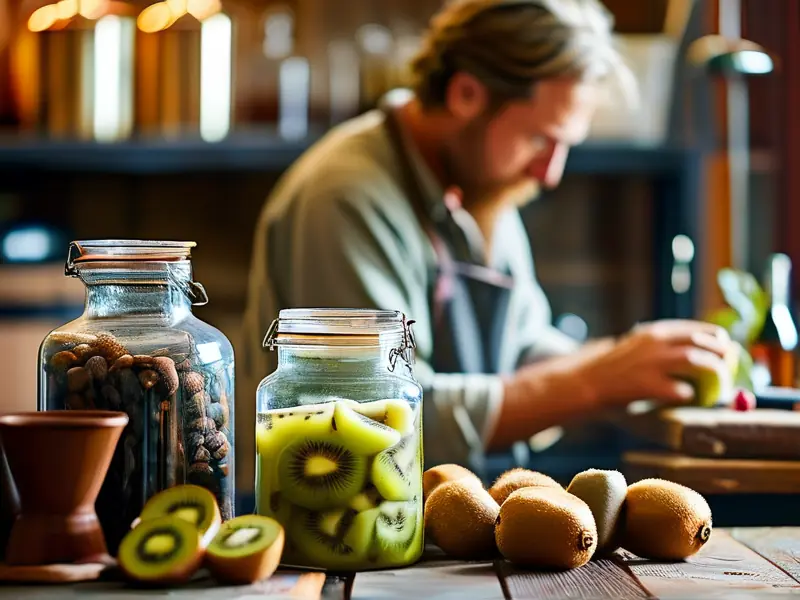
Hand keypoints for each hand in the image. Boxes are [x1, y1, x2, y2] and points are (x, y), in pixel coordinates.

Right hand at [577, 320, 733, 406]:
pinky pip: (681, 389)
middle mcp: (656, 342)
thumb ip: (661, 346)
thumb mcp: (636, 345)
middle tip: (727, 371)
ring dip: (713, 374)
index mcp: (655, 331)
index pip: (697, 330)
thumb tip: (694, 353)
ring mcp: (652, 362)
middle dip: (722, 357)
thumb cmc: (613, 368)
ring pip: (697, 361)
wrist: (587, 381)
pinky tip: (686, 397)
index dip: (717, 340)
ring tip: (718, 387)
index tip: (725, 349)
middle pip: (702, 343)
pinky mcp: (647, 384)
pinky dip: (689, 393)